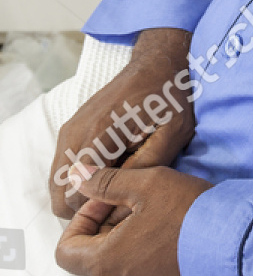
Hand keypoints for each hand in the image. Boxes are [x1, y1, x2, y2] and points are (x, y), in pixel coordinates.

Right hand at [49, 28, 192, 218]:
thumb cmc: (170, 98)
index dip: (96, 210)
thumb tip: (121, 198)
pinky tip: (109, 175)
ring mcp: (69, 130)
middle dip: (84, 208)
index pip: (75, 193)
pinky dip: (78, 181)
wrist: (155, 64)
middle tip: (118, 204)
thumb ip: (147, 165)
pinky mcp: (70, 130)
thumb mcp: (172, 133)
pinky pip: (63, 169)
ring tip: (116, 190)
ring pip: (57, 184)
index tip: (122, 208)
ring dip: (80, 194)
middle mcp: (75, 133)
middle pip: (59, 194)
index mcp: (100, 134)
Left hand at [55, 163, 212, 275]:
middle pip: (94, 257)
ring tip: (158, 218)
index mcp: (105, 263)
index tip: (107, 201)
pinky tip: (172, 238)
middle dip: (107, 227)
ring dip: (127, 242)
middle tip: (137, 203)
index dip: (81, 221)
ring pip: (119, 267)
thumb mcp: (146, 184)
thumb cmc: (191, 215)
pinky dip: (146, 259)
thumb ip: (105, 182)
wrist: (239, 247)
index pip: (66, 250)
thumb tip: (75, 176)